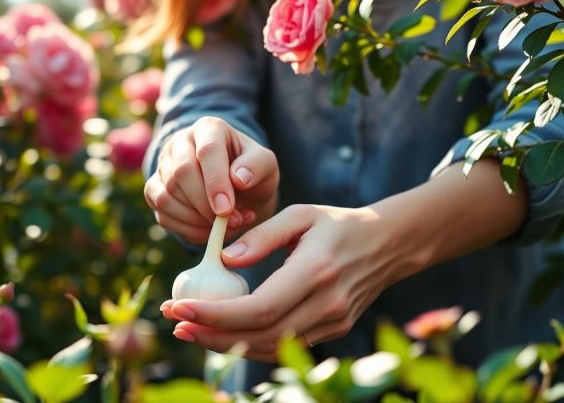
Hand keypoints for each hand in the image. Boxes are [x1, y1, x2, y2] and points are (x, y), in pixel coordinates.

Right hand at [144, 116, 278, 244]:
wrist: (237, 187)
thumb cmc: (251, 172)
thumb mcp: (266, 165)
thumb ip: (257, 166)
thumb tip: (239, 179)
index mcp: (209, 128)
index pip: (207, 151)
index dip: (215, 182)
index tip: (227, 209)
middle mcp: (180, 142)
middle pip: (181, 173)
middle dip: (205, 205)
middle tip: (231, 222)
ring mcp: (163, 166)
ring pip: (167, 196)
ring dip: (196, 220)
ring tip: (225, 227)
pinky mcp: (154, 189)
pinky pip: (162, 214)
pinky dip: (186, 230)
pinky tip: (209, 231)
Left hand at [160, 204, 413, 361]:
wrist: (389, 244)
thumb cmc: (338, 223)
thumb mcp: (300, 214)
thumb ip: (262, 235)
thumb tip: (224, 258)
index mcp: (316, 271)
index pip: (259, 308)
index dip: (216, 316)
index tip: (179, 308)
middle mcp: (327, 303)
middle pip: (262, 336)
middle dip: (213, 335)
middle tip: (175, 323)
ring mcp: (333, 322)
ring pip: (272, 348)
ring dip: (227, 344)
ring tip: (190, 329)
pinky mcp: (334, 330)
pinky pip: (286, 346)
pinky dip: (251, 344)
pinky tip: (224, 333)